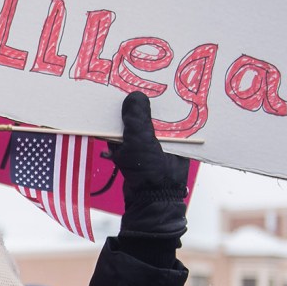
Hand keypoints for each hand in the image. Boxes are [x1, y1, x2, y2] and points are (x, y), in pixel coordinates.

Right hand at [108, 91, 188, 239]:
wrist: (147, 205)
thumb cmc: (153, 174)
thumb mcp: (143, 142)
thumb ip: (138, 119)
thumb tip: (134, 96)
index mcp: (179, 131)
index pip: (167, 104)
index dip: (153, 93)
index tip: (138, 80)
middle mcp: (170, 137)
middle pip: (149, 115)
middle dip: (133, 108)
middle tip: (119, 92)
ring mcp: (155, 148)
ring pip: (136, 128)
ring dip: (122, 124)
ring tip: (108, 113)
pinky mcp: (141, 158)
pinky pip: (128, 142)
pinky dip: (118, 140)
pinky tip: (107, 138)